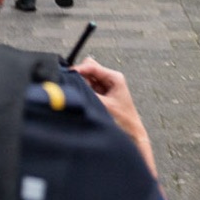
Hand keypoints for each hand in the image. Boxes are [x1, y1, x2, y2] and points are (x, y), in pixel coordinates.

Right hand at [72, 58, 155, 172]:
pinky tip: (83, 100)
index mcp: (114, 77)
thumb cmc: (124, 120)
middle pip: (87, 70)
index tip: (67, 74)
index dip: (78, 69)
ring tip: (83, 98)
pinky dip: (82, 92)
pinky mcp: (99, 95)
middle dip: (79, 78)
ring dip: (81, 86)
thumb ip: (89, 93)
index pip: (91, 65)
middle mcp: (108, 79)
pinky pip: (86, 88)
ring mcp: (103, 87)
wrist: (131, 134)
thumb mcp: (104, 105)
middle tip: (76, 89)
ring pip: (85, 79)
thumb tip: (74, 86)